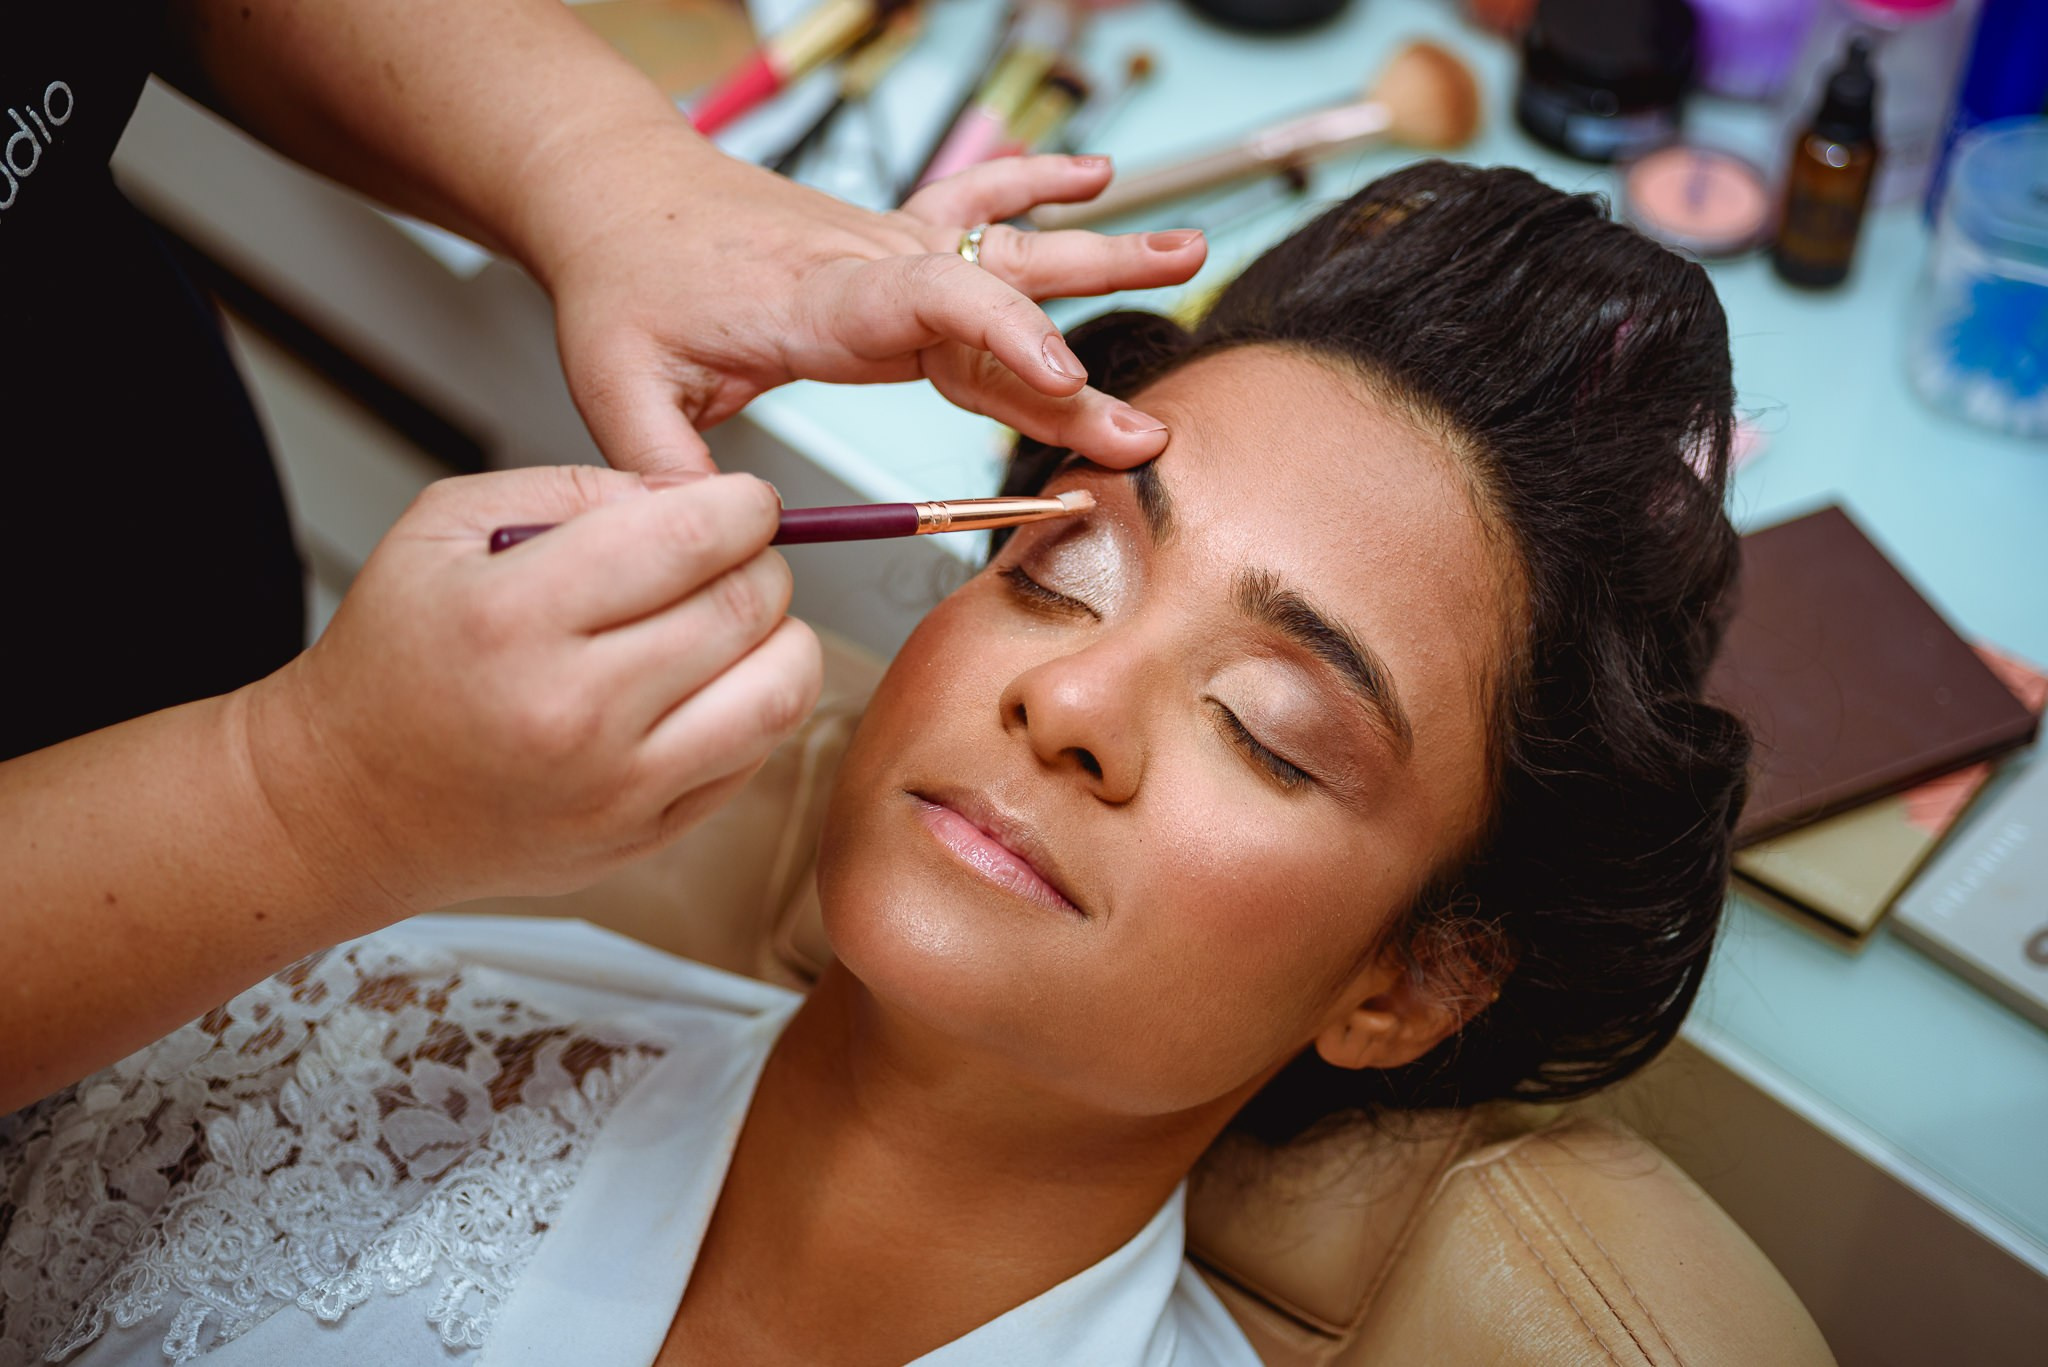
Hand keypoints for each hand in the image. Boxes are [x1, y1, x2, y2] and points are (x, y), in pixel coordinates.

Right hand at [243, 466, 819, 911]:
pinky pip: (755, 756)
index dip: (745, 505)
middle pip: (745, 607)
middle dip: (762, 562)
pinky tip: (707, 685)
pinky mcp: (642, 836)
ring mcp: (615, 788)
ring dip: (780, 637)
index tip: (746, 502)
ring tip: (734, 618)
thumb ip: (577, 488)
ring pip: (778, 690)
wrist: (347, 804)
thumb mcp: (445, 528)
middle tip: (736, 555)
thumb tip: (698, 494)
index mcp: (515, 618)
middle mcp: (572, 711)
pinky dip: (753, 706)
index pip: (690, 538)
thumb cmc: (394, 660)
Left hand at [534, 141, 1206, 475]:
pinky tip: (1093, 180)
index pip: (929, 305)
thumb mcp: (616, 390)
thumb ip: (667, 473)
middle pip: (995, 298)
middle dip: (1083, 357)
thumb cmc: (621, 287)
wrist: (615, 196)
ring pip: (1007, 254)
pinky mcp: (889, 243)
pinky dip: (1036, 188)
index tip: (1063, 382)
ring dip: (1100, 256)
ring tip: (1190, 250)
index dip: (1003, 339)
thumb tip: (731, 543)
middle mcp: (869, 265)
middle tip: (1151, 419)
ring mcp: (887, 247)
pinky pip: (977, 208)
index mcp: (818, 302)